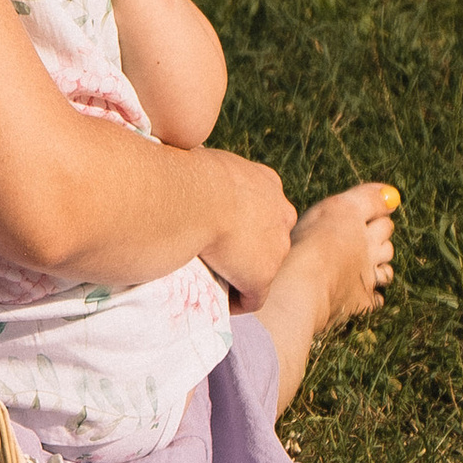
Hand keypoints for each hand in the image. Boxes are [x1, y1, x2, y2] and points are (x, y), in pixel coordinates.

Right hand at [197, 153, 296, 306]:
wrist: (196, 197)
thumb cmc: (188, 174)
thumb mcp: (202, 161)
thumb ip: (205, 172)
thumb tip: (182, 170)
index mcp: (266, 182)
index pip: (260, 206)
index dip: (241, 219)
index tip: (217, 226)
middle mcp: (280, 213)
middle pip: (268, 236)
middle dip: (247, 246)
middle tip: (215, 253)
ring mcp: (276, 247)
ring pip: (262, 267)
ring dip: (241, 273)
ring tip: (212, 278)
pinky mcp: (262, 277)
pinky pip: (251, 298)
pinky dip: (235, 301)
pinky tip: (214, 300)